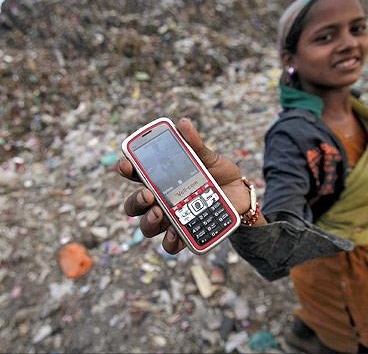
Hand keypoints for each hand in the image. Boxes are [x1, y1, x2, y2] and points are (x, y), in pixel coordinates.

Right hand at [118, 118, 250, 253]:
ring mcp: (170, 219)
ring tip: (159, 214)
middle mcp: (160, 200)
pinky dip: (170, 240)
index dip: (126, 169)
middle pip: (135, 204)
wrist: (240, 196)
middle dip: (136, 201)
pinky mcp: (184, 234)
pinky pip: (170, 244)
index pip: (136, 174)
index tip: (126, 164)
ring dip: (148, 221)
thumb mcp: (209, 158)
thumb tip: (182, 123)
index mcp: (161, 178)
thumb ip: (195, 144)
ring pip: (147, 226)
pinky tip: (175, 232)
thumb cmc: (219, 174)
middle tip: (148, 195)